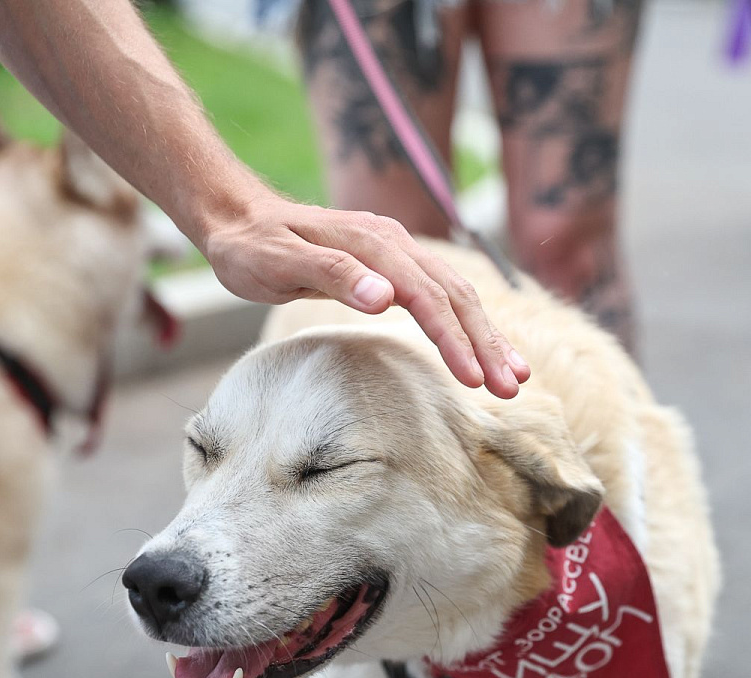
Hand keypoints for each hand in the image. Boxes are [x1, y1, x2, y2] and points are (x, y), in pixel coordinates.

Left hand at [201, 193, 530, 398]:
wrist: (236, 216)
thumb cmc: (251, 246)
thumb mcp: (279, 262)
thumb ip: (333, 275)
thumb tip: (386, 297)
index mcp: (374, 244)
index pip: (428, 296)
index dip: (454, 339)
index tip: (474, 379)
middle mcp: (394, 243)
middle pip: (455, 295)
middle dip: (487, 343)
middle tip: (511, 389)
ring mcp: (395, 252)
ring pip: (455, 294)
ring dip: (486, 336)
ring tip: (513, 375)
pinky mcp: (391, 264)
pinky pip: (439, 295)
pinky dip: (465, 324)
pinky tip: (480, 347)